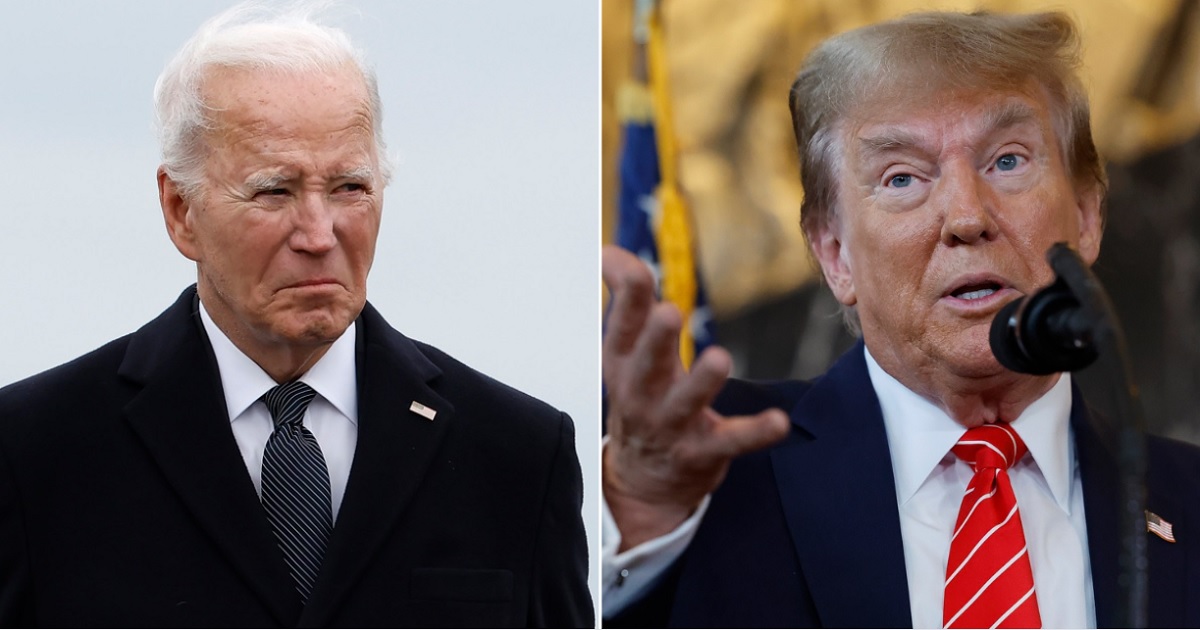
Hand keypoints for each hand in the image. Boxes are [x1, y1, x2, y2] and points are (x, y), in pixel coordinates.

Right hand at [601, 245, 789, 550]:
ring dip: (701, 382)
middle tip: (668, 312)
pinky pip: (732, 441)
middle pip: (646, 366)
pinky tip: (779, 421)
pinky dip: (756, 432)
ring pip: (686, 403)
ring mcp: (673, 426)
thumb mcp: (627, 352)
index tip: (633, 269)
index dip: (628, 298)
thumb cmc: (641, 398)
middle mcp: (643, 395)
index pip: (622, 328)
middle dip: (655, 340)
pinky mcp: (704, 451)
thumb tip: (612, 253)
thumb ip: (627, 301)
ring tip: (720, 359)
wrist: (642, 480)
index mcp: (623, 366)